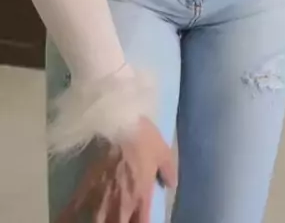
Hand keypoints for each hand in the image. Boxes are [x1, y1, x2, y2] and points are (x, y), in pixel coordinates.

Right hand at [56, 117, 176, 222]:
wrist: (118, 122)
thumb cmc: (143, 137)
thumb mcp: (163, 152)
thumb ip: (168, 171)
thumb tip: (171, 184)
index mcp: (142, 197)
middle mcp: (121, 204)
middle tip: (118, 219)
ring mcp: (101, 198)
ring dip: (98, 222)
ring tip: (98, 219)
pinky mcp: (85, 188)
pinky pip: (73, 210)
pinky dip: (68, 217)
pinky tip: (62, 220)